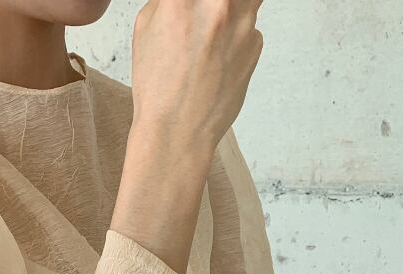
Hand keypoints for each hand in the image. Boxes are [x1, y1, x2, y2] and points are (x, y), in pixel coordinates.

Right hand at [131, 0, 264, 149]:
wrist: (179, 131)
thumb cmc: (157, 87)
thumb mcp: (146, 27)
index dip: (196, 1)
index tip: (194, 6)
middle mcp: (218, 4)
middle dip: (220, 4)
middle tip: (210, 14)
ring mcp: (243, 23)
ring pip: (245, 0)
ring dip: (232, 9)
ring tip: (213, 31)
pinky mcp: (256, 43)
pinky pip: (250, 25)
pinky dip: (236, 34)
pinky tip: (218, 57)